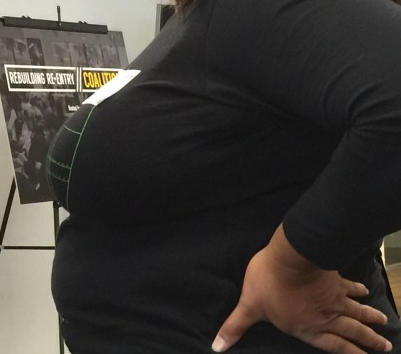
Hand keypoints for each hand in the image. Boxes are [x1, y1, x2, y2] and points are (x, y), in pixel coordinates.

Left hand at [213, 224, 390, 353]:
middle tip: (385, 347)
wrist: (291, 255)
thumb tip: (217, 346)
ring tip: (384, 323)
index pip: (334, 346)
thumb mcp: (249, 306)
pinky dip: (360, 290)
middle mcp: (326, 316)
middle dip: (369, 340)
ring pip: (357, 311)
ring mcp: (334, 297)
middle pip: (353, 331)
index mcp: (308, 327)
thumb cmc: (269, 282)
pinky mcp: (335, 278)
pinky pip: (350, 287)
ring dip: (370, 318)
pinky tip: (366, 290)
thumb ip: (236, 327)